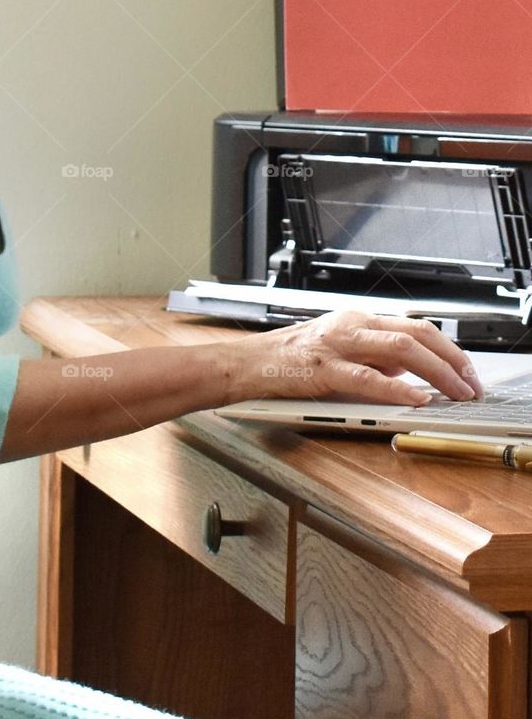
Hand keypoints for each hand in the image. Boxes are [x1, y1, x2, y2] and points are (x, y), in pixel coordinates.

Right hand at [218, 310, 483, 406]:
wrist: (247, 363)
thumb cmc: (290, 359)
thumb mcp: (339, 349)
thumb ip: (372, 357)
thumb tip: (408, 372)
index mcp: (358, 319)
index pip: (417, 327)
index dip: (449, 350)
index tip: (466, 372)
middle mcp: (352, 325)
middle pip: (416, 333)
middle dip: (452, 360)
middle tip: (470, 385)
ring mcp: (338, 345)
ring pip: (400, 349)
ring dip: (436, 372)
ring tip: (454, 392)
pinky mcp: (324, 369)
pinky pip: (368, 377)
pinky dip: (397, 388)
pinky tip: (415, 399)